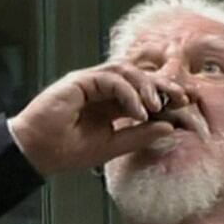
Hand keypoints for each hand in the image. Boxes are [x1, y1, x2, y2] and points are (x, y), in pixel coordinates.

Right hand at [9, 62, 189, 175]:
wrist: (37, 152)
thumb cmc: (67, 151)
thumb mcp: (111, 146)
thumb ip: (138, 136)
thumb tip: (168, 127)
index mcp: (110, 104)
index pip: (142, 93)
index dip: (165, 96)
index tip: (186, 106)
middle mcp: (102, 89)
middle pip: (139, 76)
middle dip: (162, 84)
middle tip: (182, 97)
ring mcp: (90, 82)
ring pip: (126, 71)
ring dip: (146, 86)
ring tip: (157, 106)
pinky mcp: (79, 80)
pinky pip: (111, 78)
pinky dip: (128, 92)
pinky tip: (138, 111)